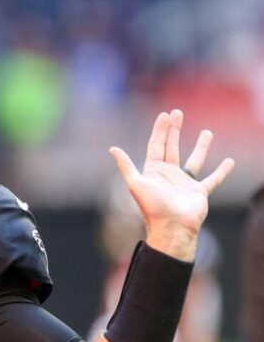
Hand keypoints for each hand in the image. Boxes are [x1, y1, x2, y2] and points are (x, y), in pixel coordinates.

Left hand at [109, 109, 234, 260]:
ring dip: (201, 146)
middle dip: (174, 130)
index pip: (156, 145)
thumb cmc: (153, 208)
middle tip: (178, 113)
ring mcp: (184, 183)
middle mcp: (169, 175)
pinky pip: (213, 179)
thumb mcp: (136, 184)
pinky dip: (221, 171)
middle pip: (172, 147)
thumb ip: (126, 166)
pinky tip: (229, 162)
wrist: (172, 228)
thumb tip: (112, 148)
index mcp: (153, 172)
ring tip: (207, 132)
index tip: (164, 115)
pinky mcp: (199, 192)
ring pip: (194, 160)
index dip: (160, 130)